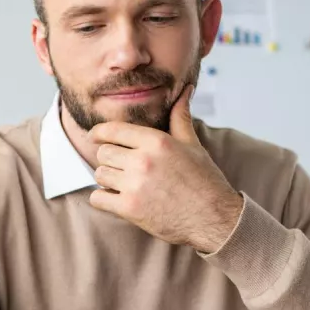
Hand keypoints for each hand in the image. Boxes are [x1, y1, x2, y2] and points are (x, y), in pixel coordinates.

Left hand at [89, 86, 243, 253]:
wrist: (214, 218)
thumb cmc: (203, 180)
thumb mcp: (192, 145)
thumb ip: (180, 117)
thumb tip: (185, 90)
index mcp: (156, 141)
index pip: (112, 130)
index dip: (99, 133)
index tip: (94, 137)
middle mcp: (143, 160)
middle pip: (103, 153)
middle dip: (111, 160)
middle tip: (124, 168)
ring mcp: (135, 185)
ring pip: (99, 175)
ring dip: (108, 180)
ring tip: (126, 184)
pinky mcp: (129, 208)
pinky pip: (97, 198)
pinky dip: (104, 200)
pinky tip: (119, 199)